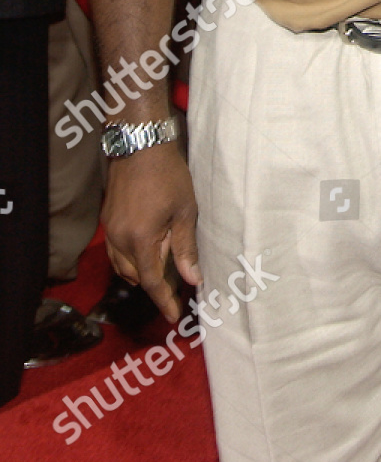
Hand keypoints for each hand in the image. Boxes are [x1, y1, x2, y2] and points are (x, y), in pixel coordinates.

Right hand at [102, 141, 200, 323]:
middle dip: (154, 285)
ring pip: (122, 265)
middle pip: (135, 276)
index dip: (164, 300)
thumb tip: (192, 279)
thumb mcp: (185, 211)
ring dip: (140, 273)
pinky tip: (146, 252)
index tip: (174, 317)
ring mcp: (111, 229)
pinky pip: (116, 251)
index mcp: (140, 239)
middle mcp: (120, 239)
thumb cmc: (168, 175)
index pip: (151, 281)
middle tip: (177, 289)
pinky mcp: (108, 219)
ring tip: (163, 273)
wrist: (140, 145)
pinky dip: (130, 259)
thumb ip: (185, 248)